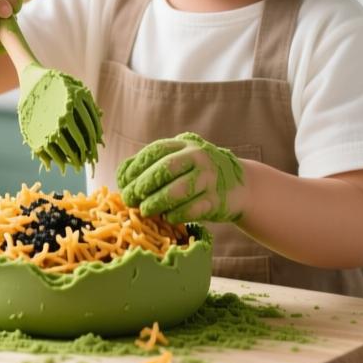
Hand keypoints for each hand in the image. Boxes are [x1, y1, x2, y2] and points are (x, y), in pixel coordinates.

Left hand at [117, 132, 244, 223]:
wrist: (240, 186)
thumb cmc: (199, 173)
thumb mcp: (180, 159)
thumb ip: (153, 163)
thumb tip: (122, 174)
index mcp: (185, 144)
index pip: (155, 151)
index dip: (136, 166)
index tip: (123, 181)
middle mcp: (199, 157)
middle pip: (165, 170)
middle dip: (143, 185)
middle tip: (130, 198)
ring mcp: (210, 178)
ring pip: (178, 191)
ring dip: (157, 202)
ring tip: (145, 210)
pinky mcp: (217, 200)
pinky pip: (192, 209)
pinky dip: (176, 214)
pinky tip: (167, 217)